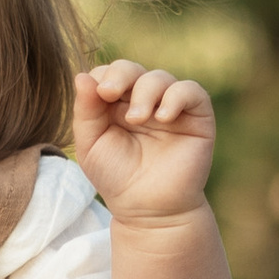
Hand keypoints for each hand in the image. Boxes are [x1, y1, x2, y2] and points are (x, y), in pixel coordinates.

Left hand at [74, 63, 216, 227]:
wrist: (149, 210)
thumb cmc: (117, 179)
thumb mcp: (91, 145)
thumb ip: (85, 111)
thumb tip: (82, 76)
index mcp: (116, 104)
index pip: (109, 74)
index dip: (102, 76)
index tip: (97, 95)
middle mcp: (144, 100)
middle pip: (132, 69)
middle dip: (120, 76)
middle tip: (108, 94)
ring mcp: (170, 106)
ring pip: (160, 77)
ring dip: (145, 92)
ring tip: (137, 119)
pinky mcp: (197, 116)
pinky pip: (191, 91)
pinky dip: (175, 97)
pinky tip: (162, 118)